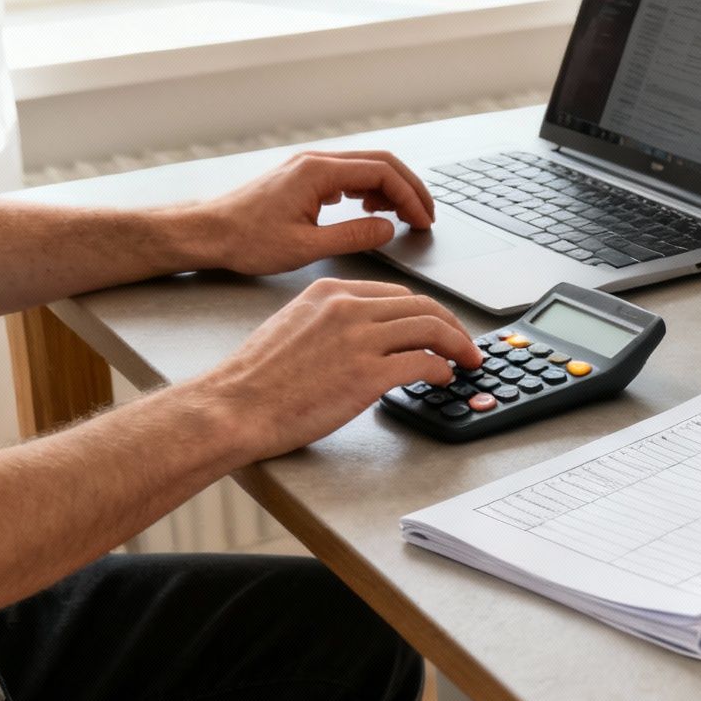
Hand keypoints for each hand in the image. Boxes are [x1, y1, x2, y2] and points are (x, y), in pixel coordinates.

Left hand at [186, 150, 437, 275]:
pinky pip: (349, 174)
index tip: (423, 221)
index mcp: (318, 172)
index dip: (410, 196)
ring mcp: (309, 166)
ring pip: (366, 166)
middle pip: (380, 162)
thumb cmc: (246, 240)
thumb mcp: (305, 247)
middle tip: (426, 216)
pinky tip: (372, 211)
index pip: (382, 173)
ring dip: (391, 189)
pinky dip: (370, 190)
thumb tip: (389, 229)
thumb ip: (353, 237)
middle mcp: (316, 161)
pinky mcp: (303, 176)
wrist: (207, 232)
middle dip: (409, 188)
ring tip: (405, 217)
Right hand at [186, 279, 484, 463]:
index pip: (397, 293)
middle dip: (452, 325)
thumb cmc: (254, 380)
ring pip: (431, 328)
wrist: (232, 407)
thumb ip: (331, 321)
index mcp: (330, 292)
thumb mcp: (293, 327)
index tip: (439, 326)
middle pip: (422, 306)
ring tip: (467, 360)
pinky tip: (444, 377)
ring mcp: (359, 339)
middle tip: (466, 343)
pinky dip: (443, 368)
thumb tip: (365, 336)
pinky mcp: (367, 374)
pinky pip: (424, 362)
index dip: (427, 311)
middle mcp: (348, 307)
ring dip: (458, 345)